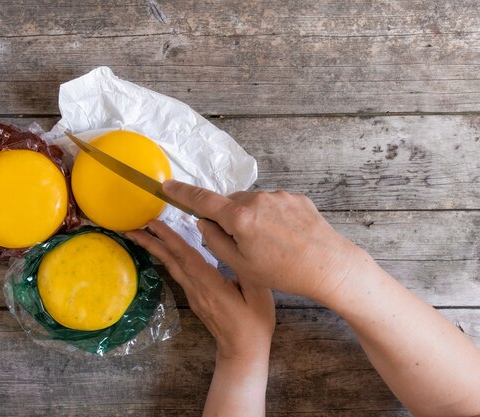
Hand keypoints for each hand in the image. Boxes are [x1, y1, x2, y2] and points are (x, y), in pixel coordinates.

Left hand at [126, 219, 274, 361]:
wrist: (243, 351)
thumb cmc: (254, 322)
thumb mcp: (258, 293)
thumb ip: (242, 266)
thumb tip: (228, 241)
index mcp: (211, 285)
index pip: (186, 257)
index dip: (169, 239)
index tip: (153, 223)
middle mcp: (197, 289)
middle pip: (171, 261)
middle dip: (152, 242)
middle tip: (132, 226)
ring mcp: (193, 294)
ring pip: (172, 267)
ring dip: (155, 250)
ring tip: (141, 235)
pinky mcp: (195, 297)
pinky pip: (178, 273)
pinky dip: (167, 259)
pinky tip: (164, 251)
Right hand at [162, 180, 369, 303]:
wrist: (329, 266)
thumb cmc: (283, 272)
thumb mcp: (241, 264)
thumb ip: (216, 239)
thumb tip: (203, 222)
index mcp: (240, 217)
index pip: (202, 200)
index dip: (182, 193)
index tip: (167, 185)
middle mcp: (257, 200)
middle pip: (230, 203)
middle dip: (229, 218)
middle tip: (242, 244)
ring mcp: (278, 196)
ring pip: (252, 204)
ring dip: (251, 218)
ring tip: (270, 244)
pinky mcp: (296, 197)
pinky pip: (273, 204)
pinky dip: (271, 217)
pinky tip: (284, 237)